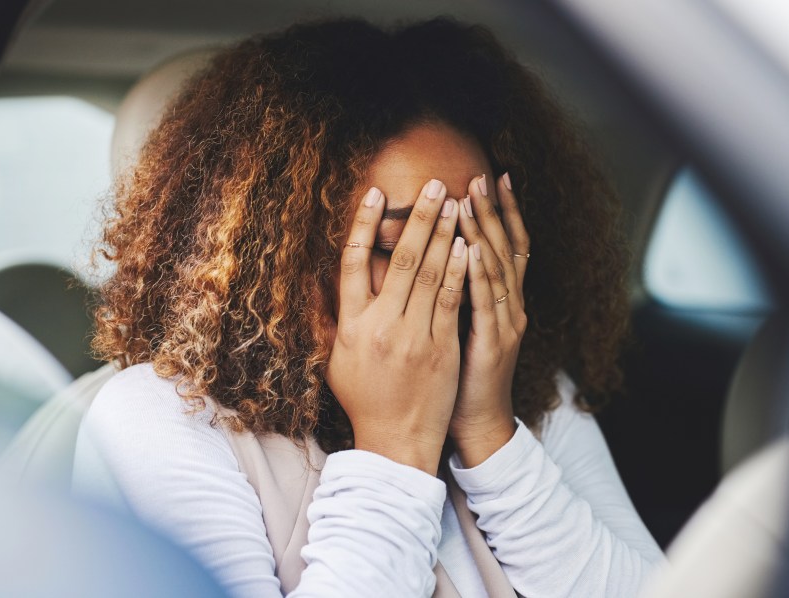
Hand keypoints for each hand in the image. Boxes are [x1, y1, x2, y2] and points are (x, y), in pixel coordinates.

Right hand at [327, 181, 468, 474]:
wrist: (395, 441)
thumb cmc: (364, 399)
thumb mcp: (337, 358)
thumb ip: (332, 317)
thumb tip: (321, 279)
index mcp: (351, 325)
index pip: (352, 263)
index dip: (362, 225)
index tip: (374, 193)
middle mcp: (381, 326)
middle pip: (399, 260)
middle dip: (417, 217)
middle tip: (432, 184)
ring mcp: (414, 336)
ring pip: (430, 274)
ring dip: (443, 234)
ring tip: (454, 202)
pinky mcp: (442, 348)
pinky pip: (452, 301)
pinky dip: (459, 270)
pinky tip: (467, 244)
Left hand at [450, 173, 530, 466]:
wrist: (477, 423)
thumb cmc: (460, 376)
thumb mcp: (458, 326)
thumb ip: (452, 294)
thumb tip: (431, 260)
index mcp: (503, 301)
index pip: (507, 245)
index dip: (503, 211)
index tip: (492, 177)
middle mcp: (511, 306)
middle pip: (508, 247)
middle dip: (494, 210)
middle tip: (482, 175)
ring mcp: (506, 323)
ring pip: (499, 268)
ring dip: (485, 231)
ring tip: (472, 199)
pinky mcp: (494, 342)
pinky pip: (487, 302)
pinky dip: (480, 273)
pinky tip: (471, 247)